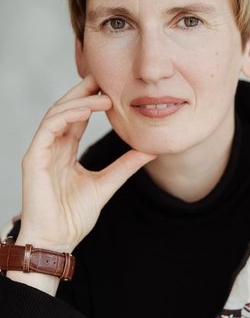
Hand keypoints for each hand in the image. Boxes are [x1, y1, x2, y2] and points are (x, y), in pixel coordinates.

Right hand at [16, 74, 155, 252]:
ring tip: (104, 96)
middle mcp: (51, 146)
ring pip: (57, 113)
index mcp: (65, 151)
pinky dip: (66, 116)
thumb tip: (150, 149)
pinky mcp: (33, 158)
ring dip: (80, 102)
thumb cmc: (74, 217)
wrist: (57, 240)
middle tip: (106, 77)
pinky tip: (85, 111)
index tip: (114, 88)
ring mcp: (41, 151)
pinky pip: (48, 128)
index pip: (78, 117)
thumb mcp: (107, 185)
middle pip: (66, 108)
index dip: (93, 100)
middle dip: (84, 91)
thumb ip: (125, 165)